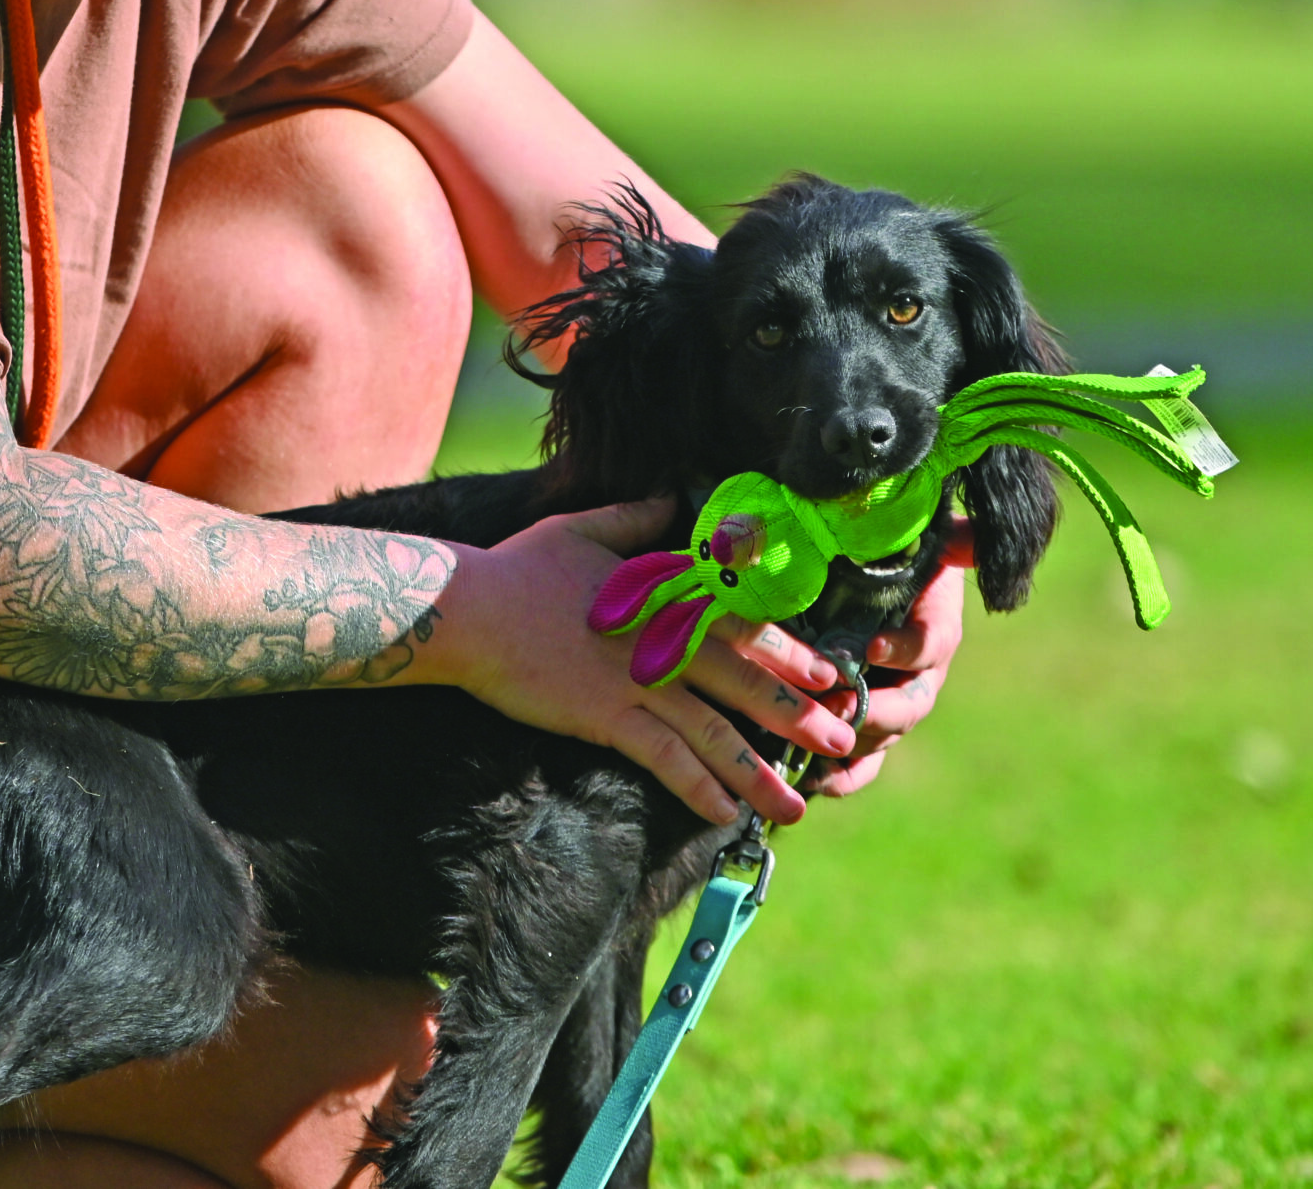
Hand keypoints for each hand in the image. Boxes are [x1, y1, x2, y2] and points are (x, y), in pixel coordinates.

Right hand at [423, 498, 857, 827]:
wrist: (469, 607)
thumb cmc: (519, 567)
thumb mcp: (583, 528)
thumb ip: (634, 518)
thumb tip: (667, 497)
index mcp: (664, 597)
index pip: (743, 627)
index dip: (791, 654)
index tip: (831, 677)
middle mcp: (663, 640)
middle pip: (746, 682)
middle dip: (799, 716)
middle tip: (843, 742)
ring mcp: (636, 680)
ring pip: (715, 731)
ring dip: (759, 772)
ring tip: (795, 807)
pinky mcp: (605, 714)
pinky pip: (665, 757)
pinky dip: (698, 787)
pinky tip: (723, 815)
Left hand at [813, 518, 970, 798]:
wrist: (878, 588)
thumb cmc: (901, 560)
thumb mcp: (929, 541)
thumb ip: (953, 539)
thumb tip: (974, 536)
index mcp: (937, 630)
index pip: (931, 644)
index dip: (905, 649)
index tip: (872, 647)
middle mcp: (921, 676)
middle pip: (908, 704)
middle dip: (874, 710)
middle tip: (837, 706)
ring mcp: (895, 706)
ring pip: (883, 736)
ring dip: (853, 741)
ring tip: (820, 740)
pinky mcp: (868, 728)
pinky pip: (863, 762)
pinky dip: (842, 774)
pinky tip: (817, 781)